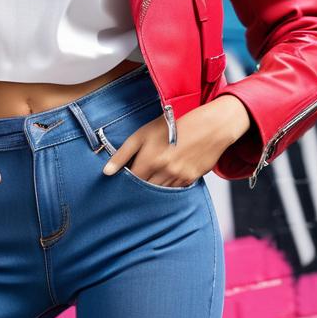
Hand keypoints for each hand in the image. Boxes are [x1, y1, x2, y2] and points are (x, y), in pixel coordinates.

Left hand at [101, 94, 252, 186]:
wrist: (209, 126)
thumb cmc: (173, 125)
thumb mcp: (143, 134)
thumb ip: (123, 153)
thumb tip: (106, 172)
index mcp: (150, 161)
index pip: (131, 182)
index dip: (125, 181)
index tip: (123, 178)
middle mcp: (164, 173)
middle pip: (144, 190)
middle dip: (138, 186)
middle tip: (137, 178)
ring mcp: (179, 178)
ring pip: (159, 192)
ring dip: (153, 187)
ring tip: (153, 174)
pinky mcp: (191, 180)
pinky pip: (175, 190)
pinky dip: (168, 185)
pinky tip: (167, 174)